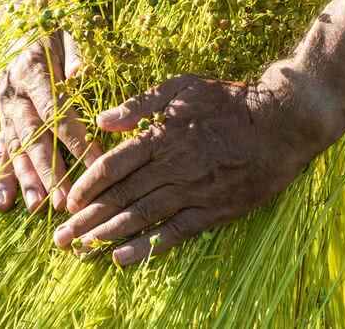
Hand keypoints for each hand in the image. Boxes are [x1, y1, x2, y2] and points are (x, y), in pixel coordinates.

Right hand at [0, 29, 103, 212]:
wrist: (23, 21)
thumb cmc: (57, 28)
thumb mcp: (71, 30)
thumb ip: (77, 52)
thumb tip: (81, 73)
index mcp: (31, 68)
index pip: (55, 110)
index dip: (74, 138)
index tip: (96, 162)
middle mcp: (13, 92)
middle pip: (32, 136)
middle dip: (48, 169)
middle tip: (62, 200)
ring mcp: (4, 108)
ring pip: (14, 148)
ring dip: (25, 179)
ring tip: (37, 207)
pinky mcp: (2, 120)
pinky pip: (0, 151)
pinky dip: (2, 177)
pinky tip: (4, 203)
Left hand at [52, 73, 332, 264]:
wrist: (283, 122)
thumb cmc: (229, 100)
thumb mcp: (181, 87)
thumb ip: (139, 104)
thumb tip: (101, 120)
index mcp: (161, 135)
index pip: (113, 165)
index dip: (87, 185)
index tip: (68, 200)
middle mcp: (173, 166)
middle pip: (121, 196)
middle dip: (86, 218)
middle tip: (60, 238)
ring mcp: (194, 191)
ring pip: (142, 217)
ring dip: (108, 235)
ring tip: (82, 250)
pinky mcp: (214, 210)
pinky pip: (176, 233)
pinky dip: (148, 246)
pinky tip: (123, 258)